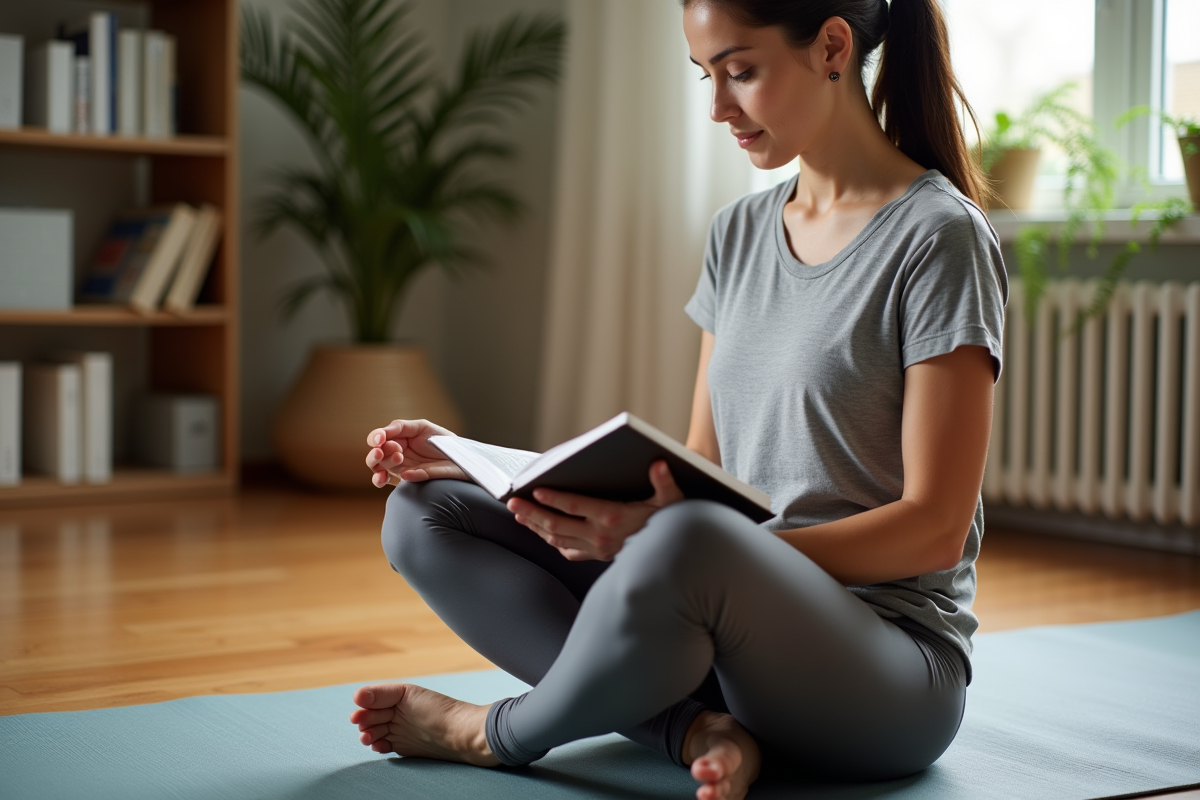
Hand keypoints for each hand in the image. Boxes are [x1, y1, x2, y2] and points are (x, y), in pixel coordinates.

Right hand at [365, 419, 469, 487]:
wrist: (461, 458)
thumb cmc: (442, 440)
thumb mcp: (422, 427)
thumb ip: (401, 426)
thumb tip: (383, 433)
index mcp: (396, 439)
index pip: (377, 439)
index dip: (375, 438)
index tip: (381, 439)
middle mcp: (395, 455)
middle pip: (374, 457)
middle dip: (377, 454)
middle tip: (394, 451)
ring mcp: (400, 469)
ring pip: (379, 471)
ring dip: (384, 465)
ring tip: (399, 459)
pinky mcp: (410, 481)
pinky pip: (396, 483)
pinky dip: (397, 479)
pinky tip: (405, 475)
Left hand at [506, 461, 683, 560]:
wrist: (676, 550)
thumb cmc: (672, 517)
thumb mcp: (672, 498)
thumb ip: (664, 481)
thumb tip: (658, 464)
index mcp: (613, 517)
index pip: (575, 506)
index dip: (553, 499)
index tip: (533, 491)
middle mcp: (601, 536)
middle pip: (558, 524)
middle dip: (532, 513)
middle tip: (512, 503)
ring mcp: (597, 549)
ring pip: (558, 539)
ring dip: (536, 526)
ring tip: (519, 515)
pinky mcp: (597, 557)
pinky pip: (568, 551)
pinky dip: (551, 541)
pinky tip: (541, 531)